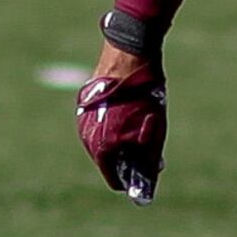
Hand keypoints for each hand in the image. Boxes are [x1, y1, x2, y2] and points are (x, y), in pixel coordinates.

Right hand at [74, 45, 166, 204]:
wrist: (129, 55)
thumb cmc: (145, 95)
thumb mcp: (154, 133)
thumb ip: (148, 159)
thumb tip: (148, 177)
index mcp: (103, 149)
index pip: (115, 180)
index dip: (133, 181)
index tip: (146, 173)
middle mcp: (88, 138)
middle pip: (108, 162)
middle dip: (128, 160)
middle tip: (148, 150)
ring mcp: (83, 122)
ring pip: (102, 144)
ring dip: (120, 143)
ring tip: (140, 129)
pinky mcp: (84, 108)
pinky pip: (98, 128)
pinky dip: (112, 128)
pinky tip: (128, 114)